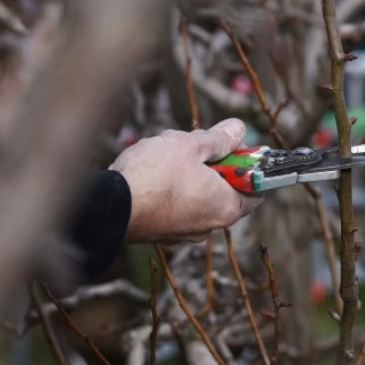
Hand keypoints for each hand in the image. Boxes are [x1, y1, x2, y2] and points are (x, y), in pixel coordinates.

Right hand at [109, 118, 263, 243]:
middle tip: (192, 144)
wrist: (110, 206)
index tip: (231, 145)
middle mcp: (209, 226)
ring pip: (195, 196)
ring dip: (186, 173)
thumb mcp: (190, 145)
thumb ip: (218, 139)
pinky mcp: (160, 234)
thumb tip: (238, 130)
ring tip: (164, 154)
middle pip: (222, 189)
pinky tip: (151, 173)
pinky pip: (174, 206)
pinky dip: (169, 189)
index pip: (254, 189)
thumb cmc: (154, 175)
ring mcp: (183, 233)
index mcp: (226, 207)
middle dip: (210, 163)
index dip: (246, 164)